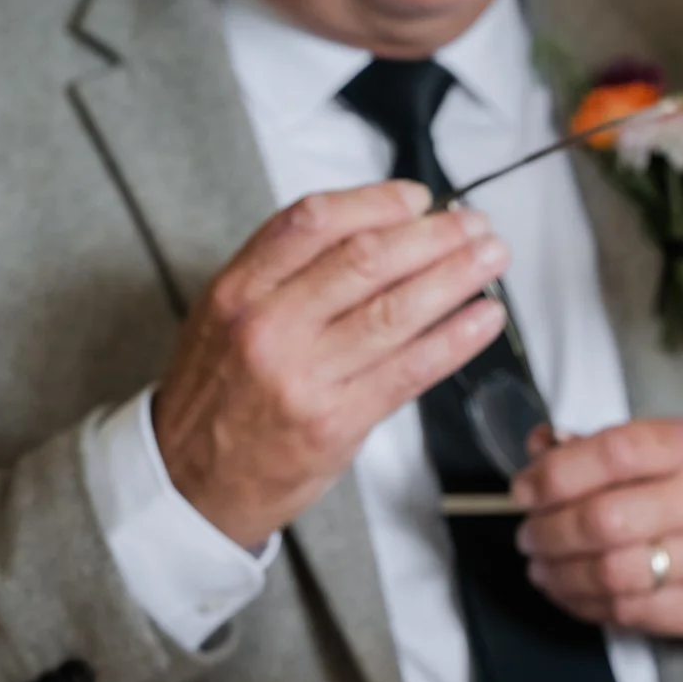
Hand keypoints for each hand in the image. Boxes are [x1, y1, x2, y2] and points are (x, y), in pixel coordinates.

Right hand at [153, 182, 508, 549]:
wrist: (191, 483)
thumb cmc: (220, 397)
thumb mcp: (225, 318)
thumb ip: (284, 274)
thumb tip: (372, 231)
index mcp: (238, 290)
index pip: (314, 222)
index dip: (376, 202)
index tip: (418, 198)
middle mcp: (268, 327)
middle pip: (364, 261)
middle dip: (432, 236)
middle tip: (473, 224)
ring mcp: (304, 377)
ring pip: (395, 312)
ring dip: (455, 278)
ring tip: (491, 259)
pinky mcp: (337, 422)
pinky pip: (410, 371)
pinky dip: (455, 340)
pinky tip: (483, 319)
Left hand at [513, 419, 682, 646]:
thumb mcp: (672, 454)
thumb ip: (602, 448)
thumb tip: (538, 448)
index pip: (612, 454)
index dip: (554, 475)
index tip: (523, 491)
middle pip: (603, 521)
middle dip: (548, 533)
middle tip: (528, 538)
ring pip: (611, 575)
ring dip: (560, 575)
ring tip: (541, 568)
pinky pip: (632, 614)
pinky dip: (587, 607)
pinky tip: (573, 594)